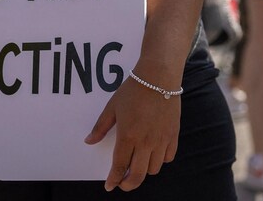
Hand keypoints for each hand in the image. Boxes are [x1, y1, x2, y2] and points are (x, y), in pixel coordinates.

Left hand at [85, 75, 180, 191]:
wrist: (159, 76)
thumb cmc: (134, 89)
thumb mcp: (112, 107)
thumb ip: (101, 127)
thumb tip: (89, 141)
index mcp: (128, 135)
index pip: (119, 166)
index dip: (113, 180)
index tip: (109, 185)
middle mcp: (146, 141)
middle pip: (137, 175)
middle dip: (128, 184)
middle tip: (122, 183)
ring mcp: (161, 139)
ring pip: (154, 169)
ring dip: (144, 171)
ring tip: (138, 165)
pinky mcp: (173, 134)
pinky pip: (168, 157)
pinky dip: (160, 160)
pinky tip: (153, 154)